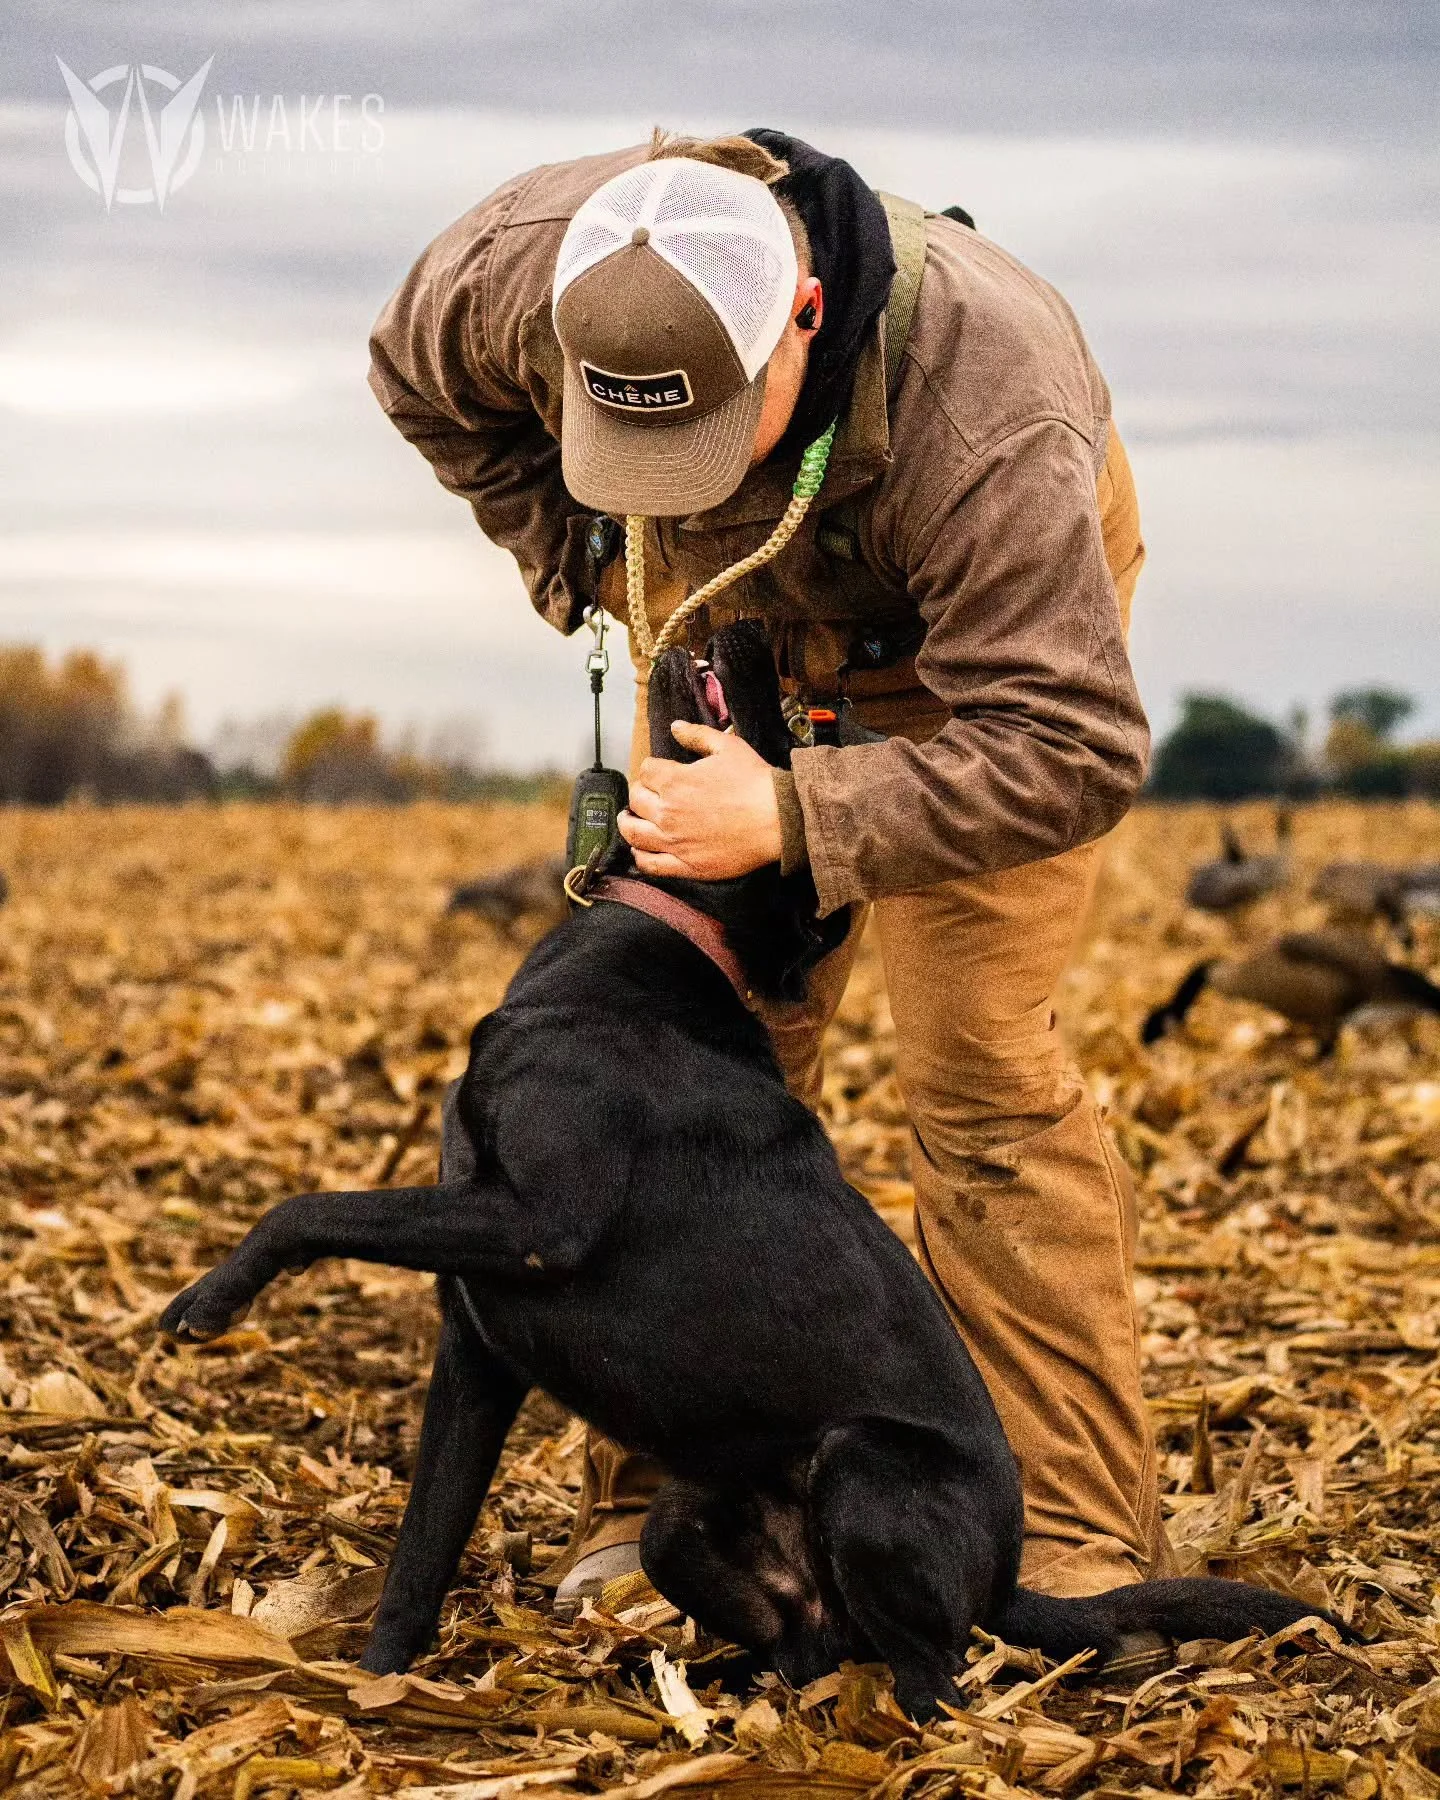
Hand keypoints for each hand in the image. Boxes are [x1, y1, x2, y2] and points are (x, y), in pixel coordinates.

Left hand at [619, 722, 781, 878]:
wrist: (777, 820)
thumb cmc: (755, 783)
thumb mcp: (728, 747)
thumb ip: (697, 736)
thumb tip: (675, 727)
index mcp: (675, 781)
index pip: (646, 770)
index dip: (652, 768)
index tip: (658, 772)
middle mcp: (667, 812)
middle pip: (636, 800)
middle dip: (640, 792)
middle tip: (647, 793)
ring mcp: (674, 841)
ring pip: (633, 833)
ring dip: (629, 823)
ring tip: (631, 819)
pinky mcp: (686, 864)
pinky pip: (650, 863)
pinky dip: (640, 856)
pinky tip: (641, 849)